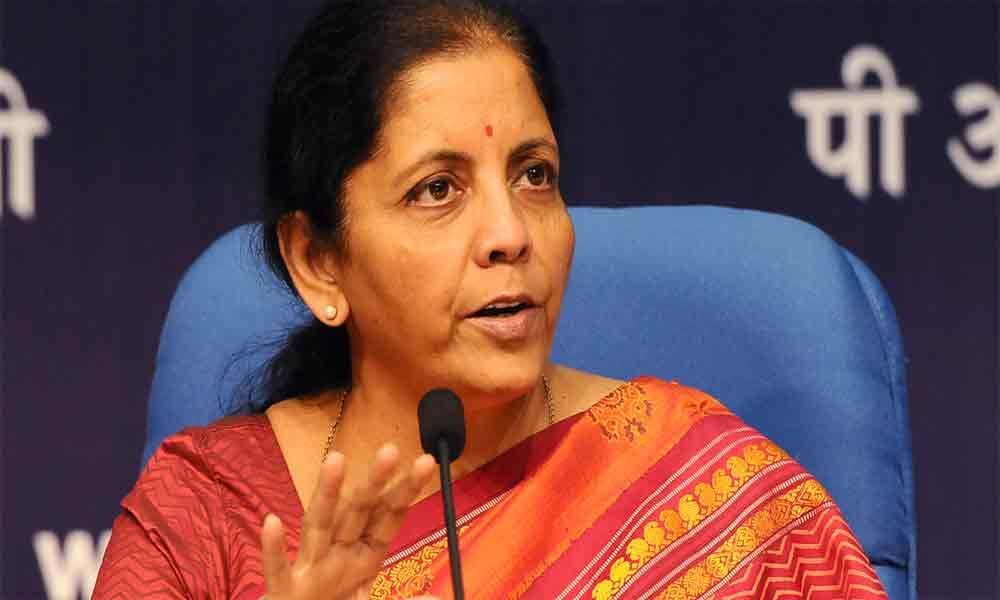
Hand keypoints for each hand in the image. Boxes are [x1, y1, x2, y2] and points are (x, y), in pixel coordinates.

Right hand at [260, 445, 438, 599]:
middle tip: (390, 450)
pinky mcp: (283, 592)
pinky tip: (272, 523)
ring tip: (335, 459)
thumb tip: (436, 597)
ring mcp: (309, 569)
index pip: (387, 518)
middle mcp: (337, 554)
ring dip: (326, 495)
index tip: (426, 462)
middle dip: (374, 483)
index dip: (405, 491)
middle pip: (357, 513)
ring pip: (318, 526)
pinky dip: (274, 548)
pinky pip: (279, 570)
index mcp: (363, 557)